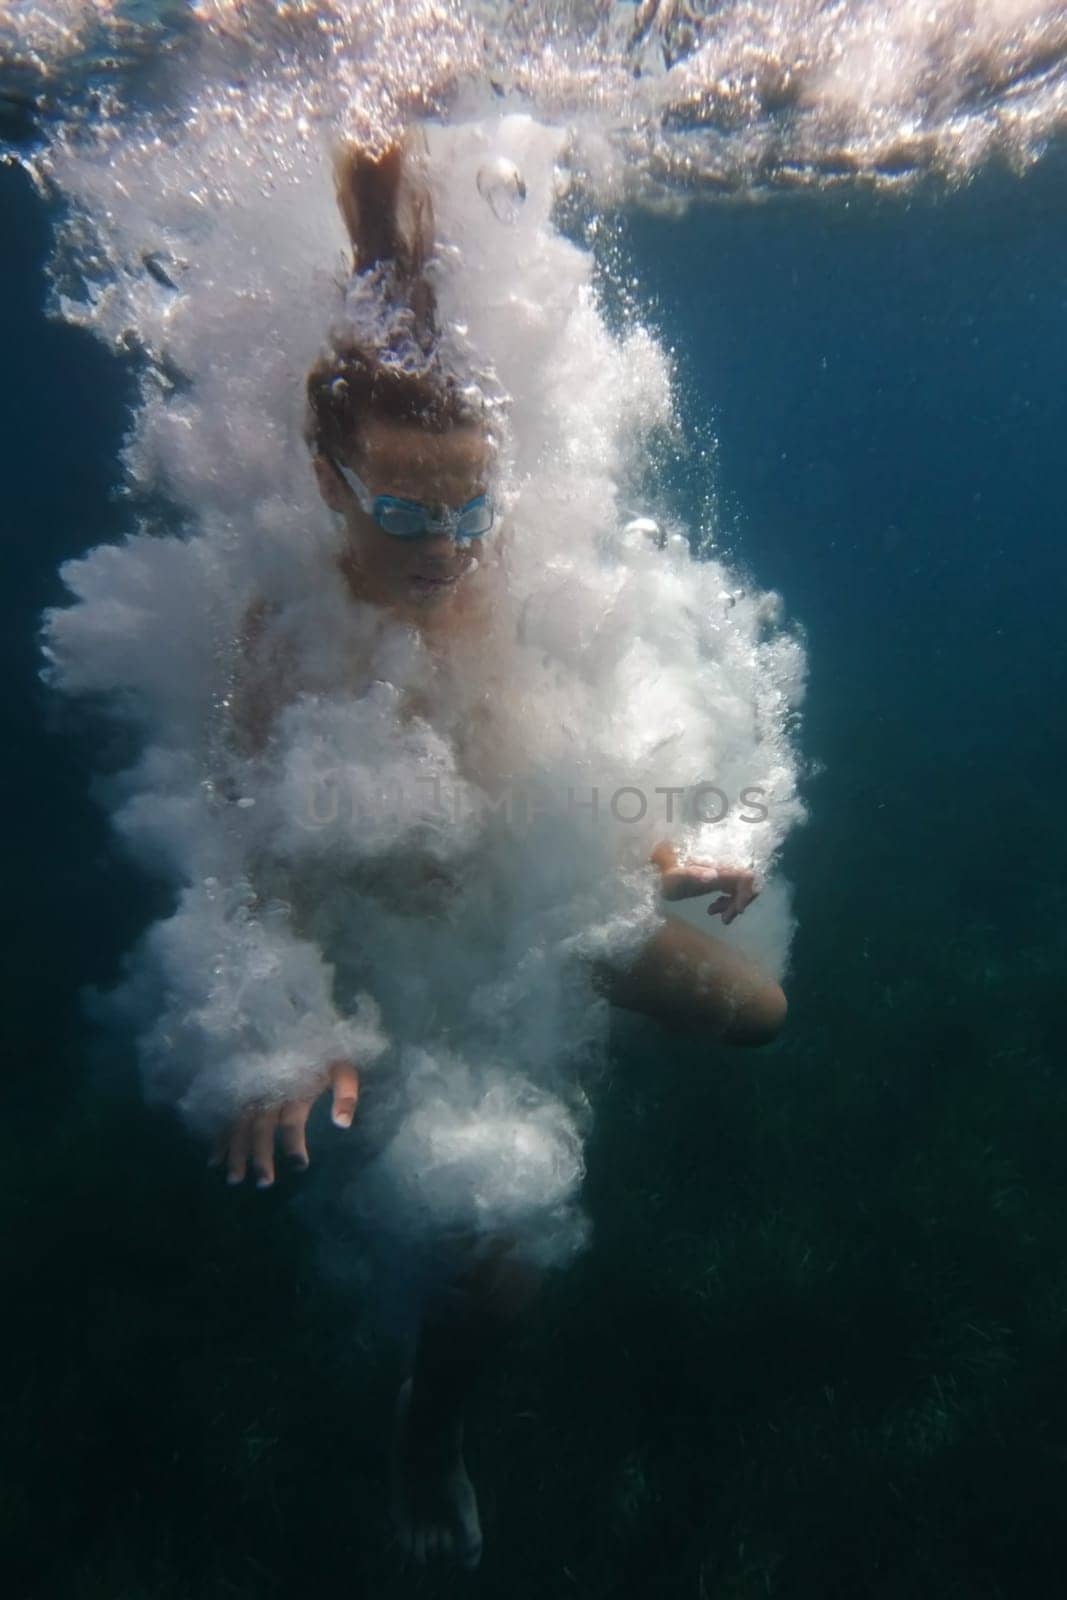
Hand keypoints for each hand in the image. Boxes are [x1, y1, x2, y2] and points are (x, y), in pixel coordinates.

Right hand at [208, 1058, 359, 1188]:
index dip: (294, 1144)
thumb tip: (342, 1124)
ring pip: (239, 1126)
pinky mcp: (241, 1092)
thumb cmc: (322, 1052)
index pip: (291, 1122)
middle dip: (260, 1156)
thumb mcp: (342, 1067)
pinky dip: (218, 1138)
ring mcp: (251, 1093)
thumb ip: (345, 1093)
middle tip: (264, 1183)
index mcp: (293, 1089)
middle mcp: (268, 1093)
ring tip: (235, 1179)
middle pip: (261, 1128)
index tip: (300, 1166)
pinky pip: (226, 1117)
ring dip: (235, 1152)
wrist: (300, 1024)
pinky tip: (213, 1161)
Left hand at [651, 841, 757, 925]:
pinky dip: (727, 904)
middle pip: (745, 885)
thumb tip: (714, 875)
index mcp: (716, 867)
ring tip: (715, 915)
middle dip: (740, 903)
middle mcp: (721, 869)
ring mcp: (719, 875)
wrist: (656, 869)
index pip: (744, 876)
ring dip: (732, 905)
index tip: (738, 910)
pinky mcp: (714, 880)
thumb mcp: (676, 877)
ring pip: (739, 890)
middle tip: (724, 919)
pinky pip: (731, 892)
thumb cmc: (664, 874)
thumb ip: (693, 875)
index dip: (747, 893)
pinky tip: (712, 909)